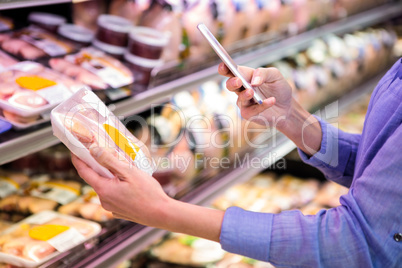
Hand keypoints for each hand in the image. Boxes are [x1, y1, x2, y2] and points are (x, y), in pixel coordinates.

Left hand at [72, 148, 224, 241]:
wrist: (161, 214)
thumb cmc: (148, 193)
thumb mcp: (129, 172)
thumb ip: (109, 161)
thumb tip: (93, 150)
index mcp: (104, 189)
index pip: (84, 172)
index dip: (78, 159)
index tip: (74, 150)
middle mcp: (104, 200)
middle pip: (96, 179)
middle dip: (99, 167)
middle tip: (106, 155)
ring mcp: (111, 207)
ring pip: (106, 187)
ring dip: (111, 178)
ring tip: (124, 170)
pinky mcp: (119, 211)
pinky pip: (114, 195)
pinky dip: (117, 187)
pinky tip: (130, 185)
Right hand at [218, 63, 292, 127]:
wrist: (287, 107)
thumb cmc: (278, 89)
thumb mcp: (275, 75)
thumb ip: (263, 73)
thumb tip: (254, 81)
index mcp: (245, 76)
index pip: (232, 71)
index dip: (225, 68)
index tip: (223, 65)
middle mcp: (242, 89)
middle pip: (230, 85)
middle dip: (232, 82)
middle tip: (238, 80)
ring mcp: (244, 102)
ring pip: (239, 98)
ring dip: (245, 94)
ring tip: (251, 91)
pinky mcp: (248, 114)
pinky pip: (252, 110)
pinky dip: (262, 105)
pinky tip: (271, 100)